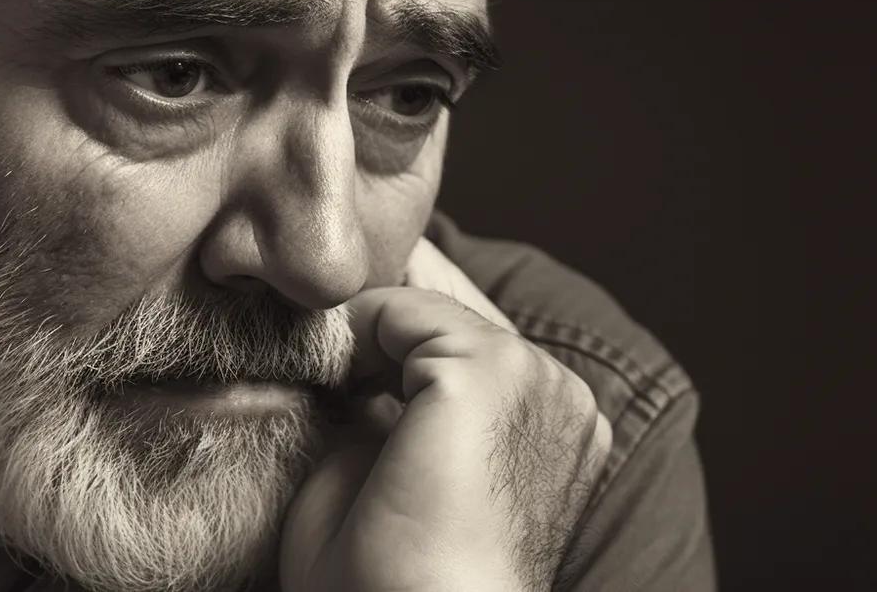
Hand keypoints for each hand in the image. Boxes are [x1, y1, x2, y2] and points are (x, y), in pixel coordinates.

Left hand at [280, 240, 611, 591]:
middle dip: (377, 340)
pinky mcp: (492, 370)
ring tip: (319, 380)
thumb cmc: (390, 582)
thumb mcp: (394, 472)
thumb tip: (355, 345)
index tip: (333, 375)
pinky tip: (328, 379)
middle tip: (314, 371)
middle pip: (450, 321)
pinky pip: (402, 312)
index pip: (470, 348)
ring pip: (426, 312)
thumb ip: (394, 404)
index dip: (393, 349)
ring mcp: (536, 378)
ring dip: (364, 337)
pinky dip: (351, 334)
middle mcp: (562, 397)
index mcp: (554, 429)